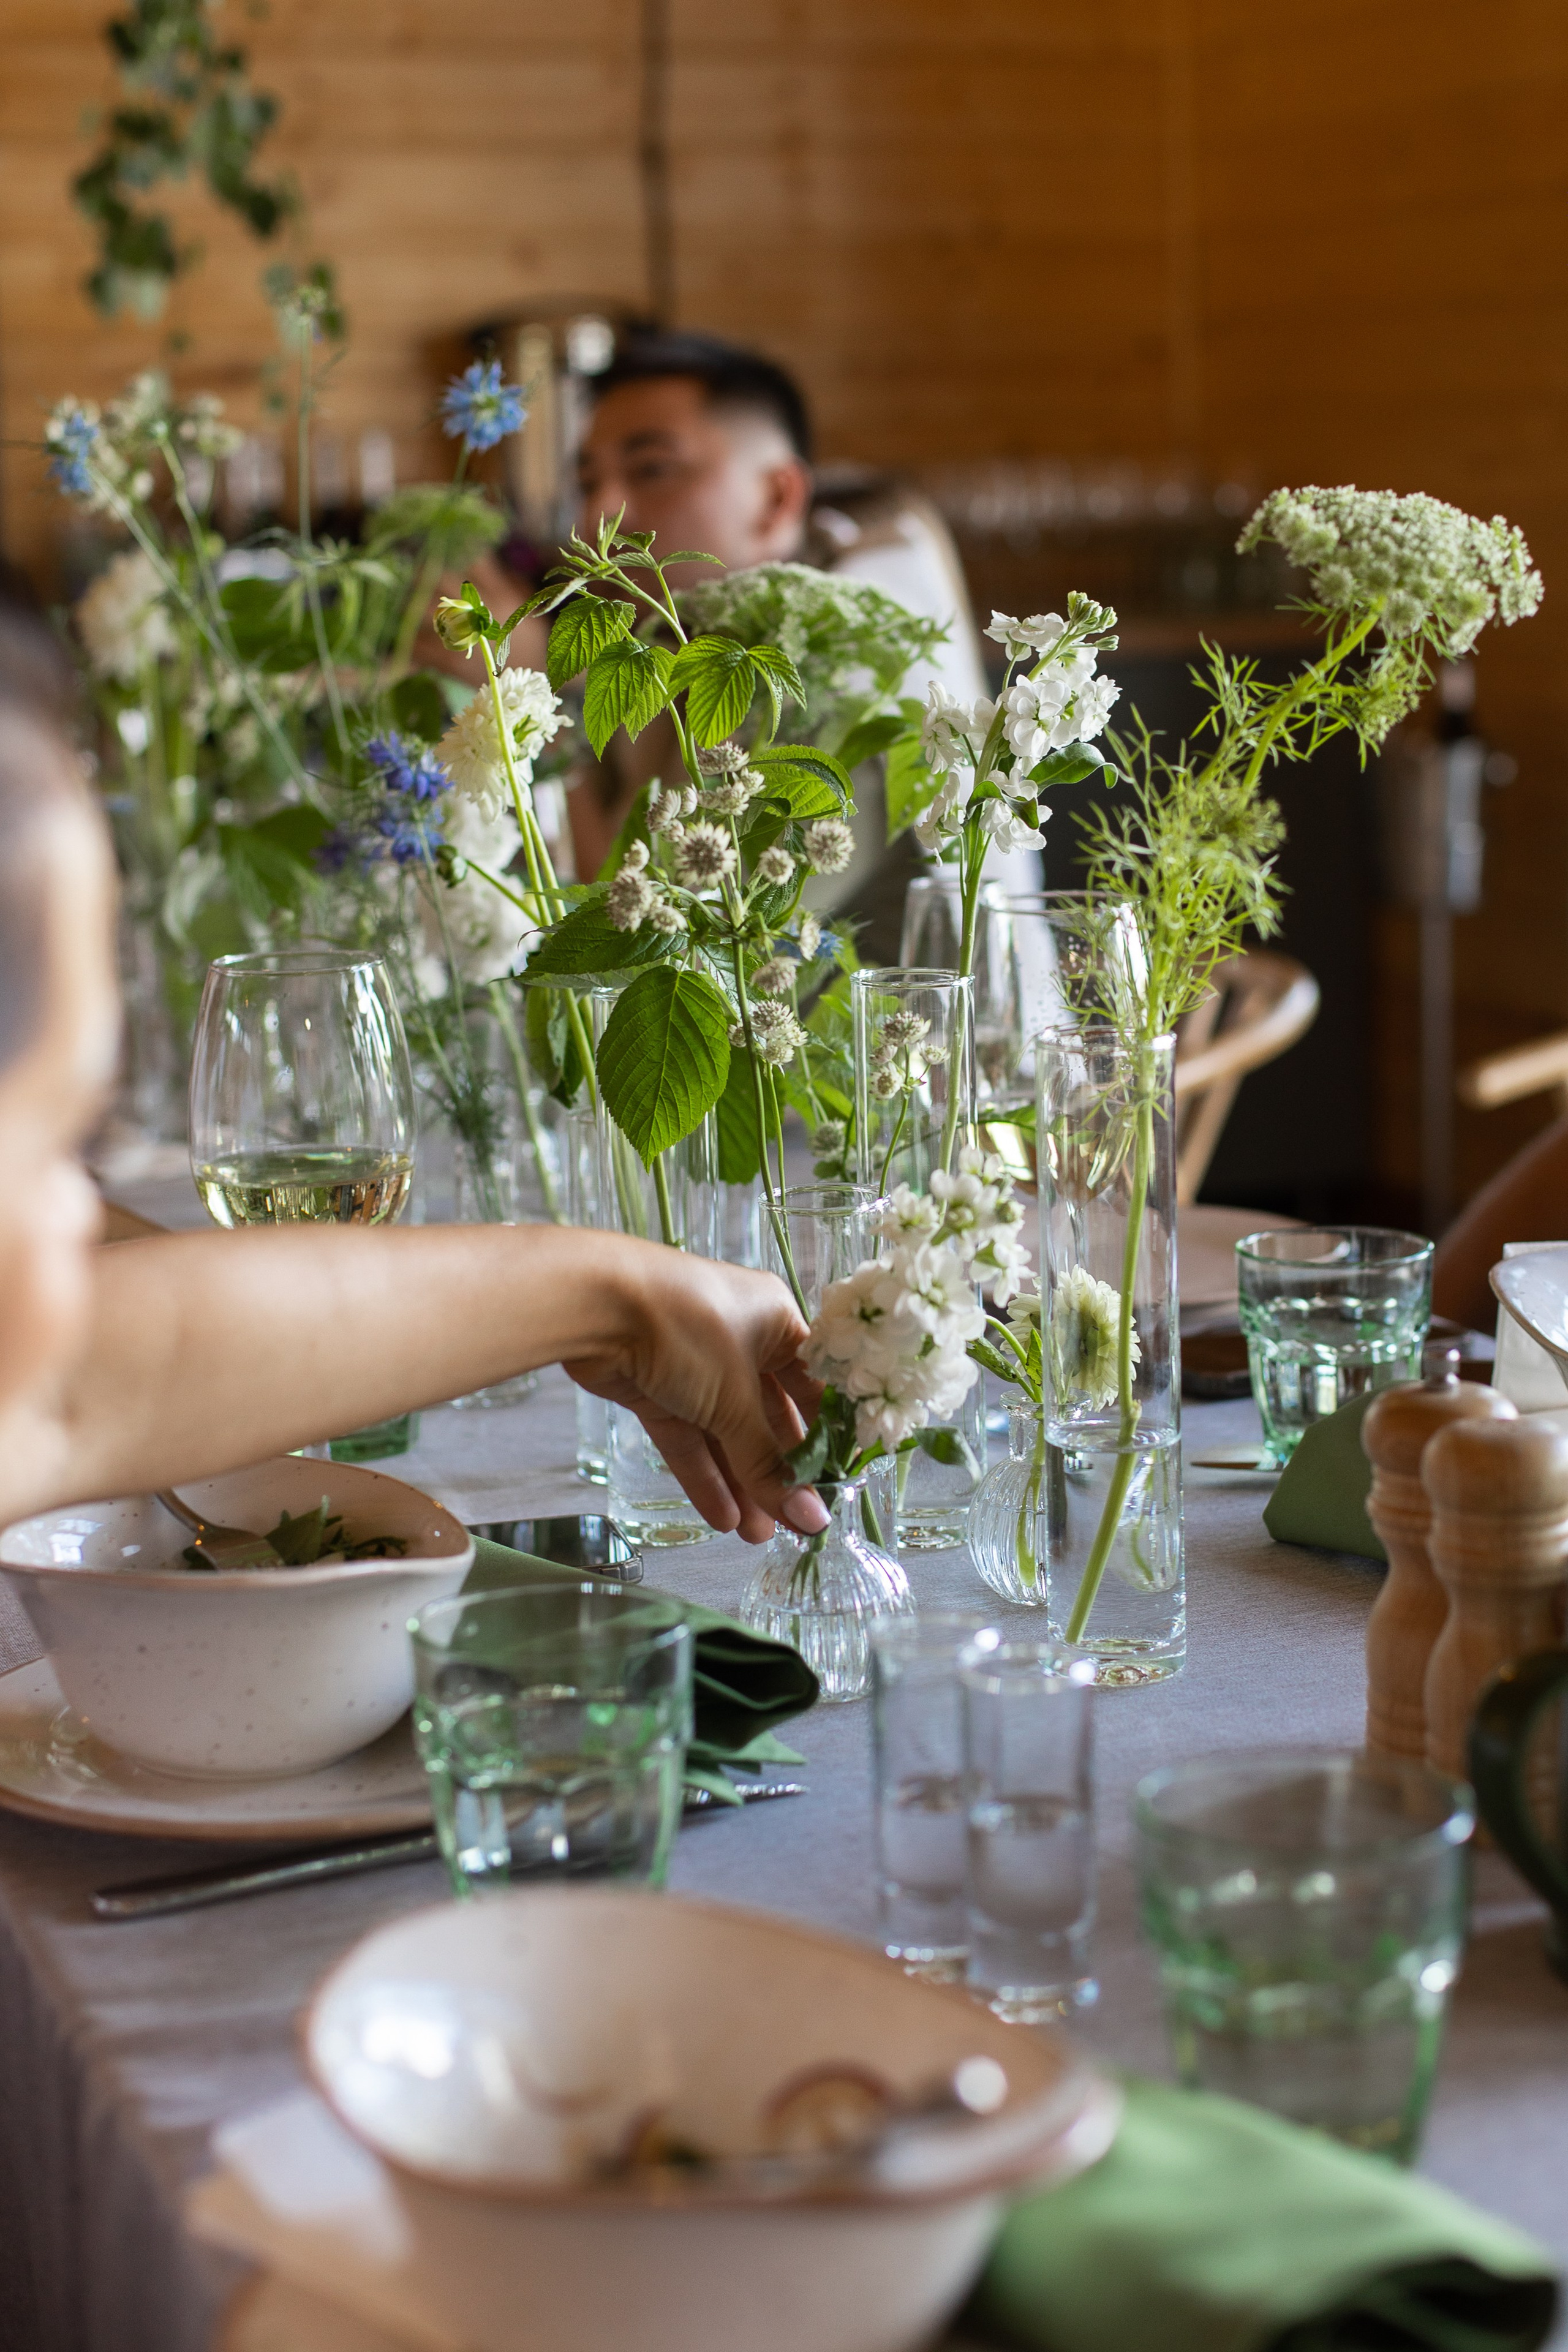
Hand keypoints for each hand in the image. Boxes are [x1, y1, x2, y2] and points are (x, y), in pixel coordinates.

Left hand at [563, 1249, 827, 1542]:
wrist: (595, 1304)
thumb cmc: (686, 1329)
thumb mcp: (736, 1399)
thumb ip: (768, 1465)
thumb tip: (810, 1520)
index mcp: (776, 1321)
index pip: (812, 1386)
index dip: (823, 1436)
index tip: (833, 1485)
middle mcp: (740, 1338)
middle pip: (767, 1415)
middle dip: (777, 1470)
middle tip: (794, 1524)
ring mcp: (695, 1362)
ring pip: (724, 1432)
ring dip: (741, 1482)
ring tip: (758, 1536)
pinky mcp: (655, 1385)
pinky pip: (687, 1435)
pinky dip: (703, 1474)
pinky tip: (722, 1517)